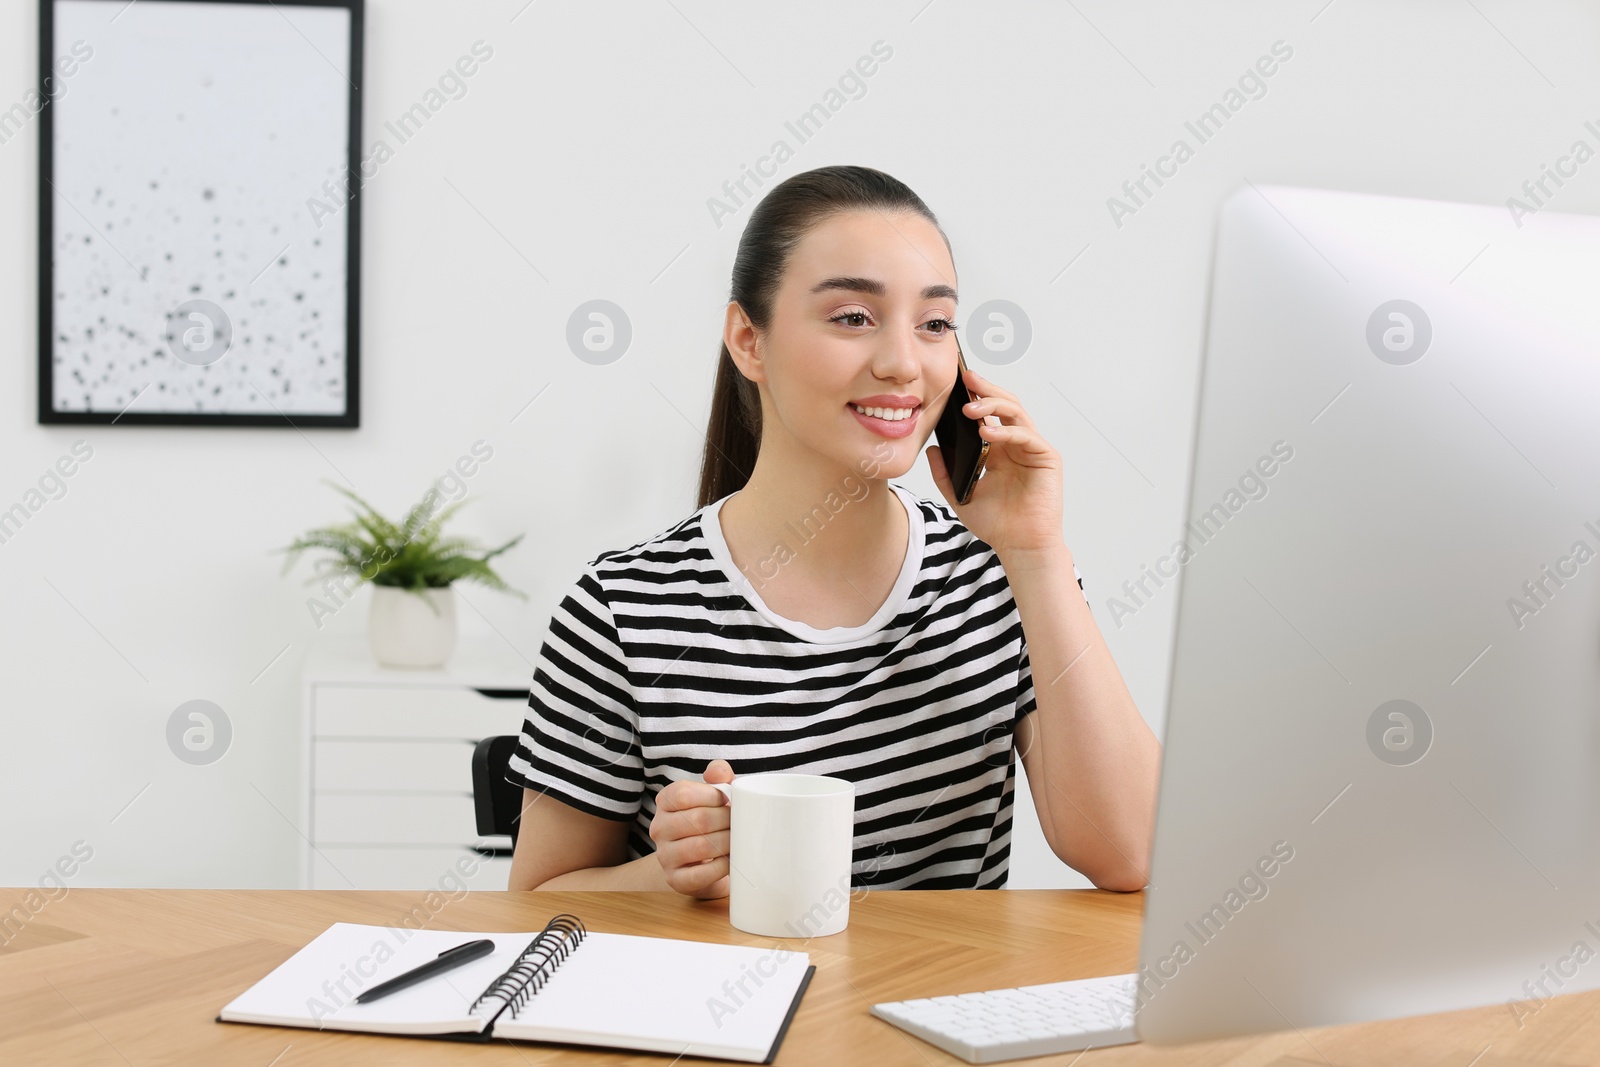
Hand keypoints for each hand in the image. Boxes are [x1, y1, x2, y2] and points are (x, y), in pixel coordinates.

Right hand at [649, 759, 733, 897]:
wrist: (700, 861)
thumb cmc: (710, 821)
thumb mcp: (714, 795)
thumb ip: (718, 776)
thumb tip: (719, 772)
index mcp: (665, 801)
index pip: (684, 794)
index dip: (713, 796)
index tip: (728, 801)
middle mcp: (659, 828)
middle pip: (697, 820)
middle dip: (726, 821)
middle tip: (741, 823)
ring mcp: (664, 855)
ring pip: (699, 847)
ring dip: (726, 843)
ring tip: (738, 840)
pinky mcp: (675, 880)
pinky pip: (700, 874)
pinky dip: (721, 867)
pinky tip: (730, 860)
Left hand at [927, 364, 1064, 556]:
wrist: (1020, 546)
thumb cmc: (997, 524)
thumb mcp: (960, 495)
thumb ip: (944, 474)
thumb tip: (932, 449)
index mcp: (998, 449)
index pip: (989, 414)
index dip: (975, 396)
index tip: (955, 383)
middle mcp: (1017, 445)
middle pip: (1004, 405)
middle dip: (985, 390)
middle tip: (966, 378)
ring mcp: (1033, 449)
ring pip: (1016, 413)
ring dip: (993, 406)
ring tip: (970, 408)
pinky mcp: (1047, 458)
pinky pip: (1026, 436)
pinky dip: (1007, 431)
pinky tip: (988, 432)